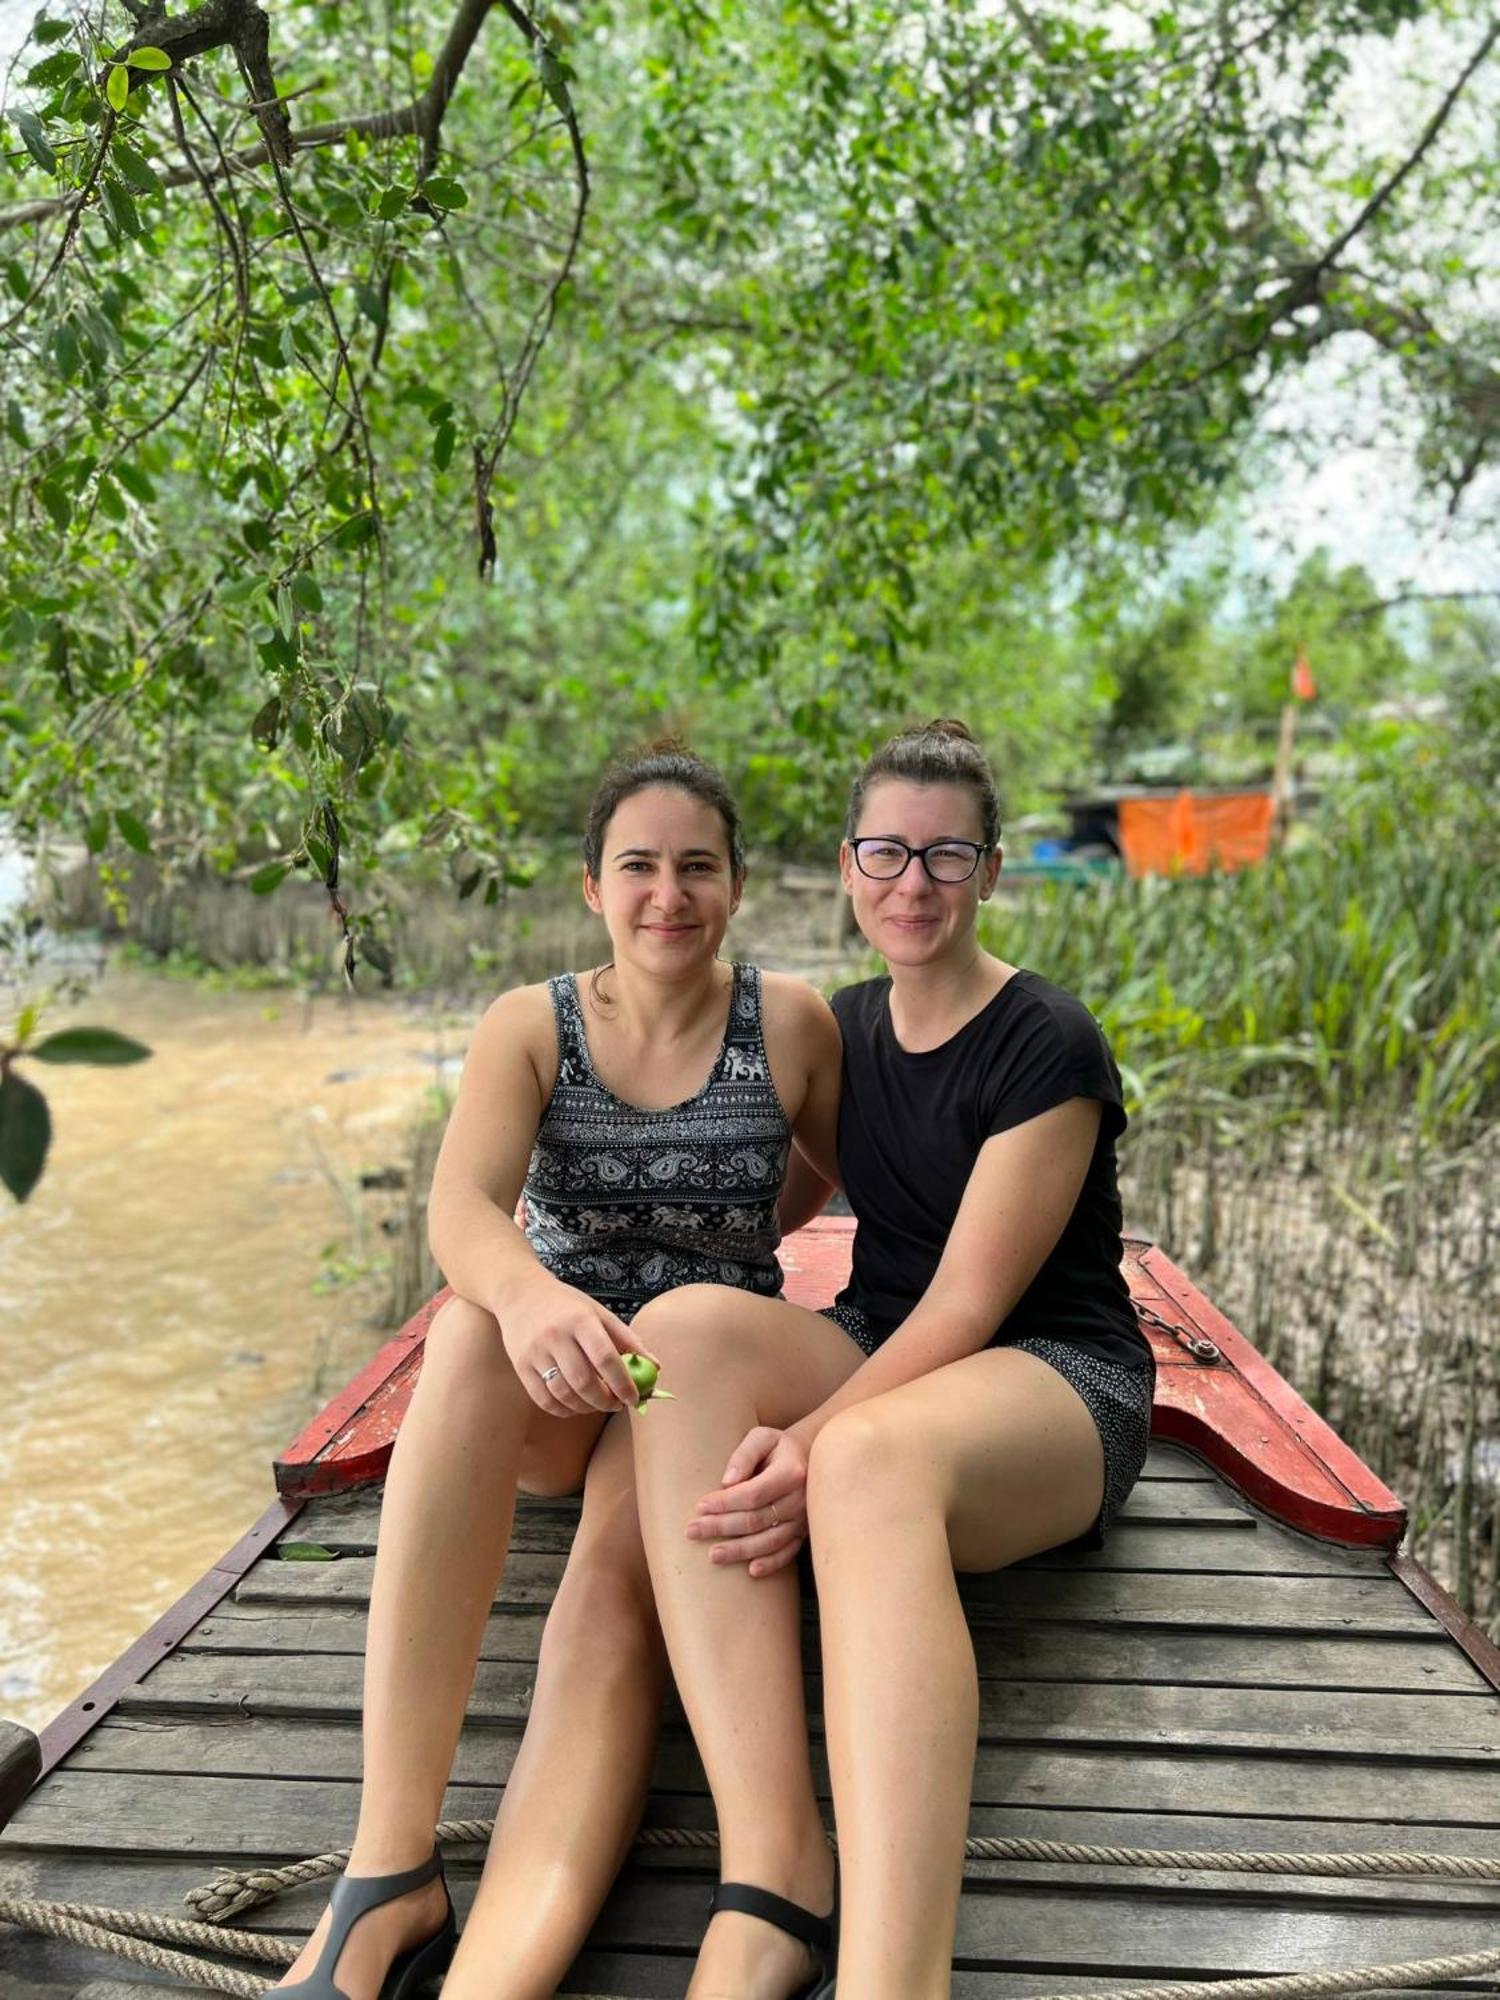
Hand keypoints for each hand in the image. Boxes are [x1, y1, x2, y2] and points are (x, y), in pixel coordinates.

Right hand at [499, 1274, 648, 1418]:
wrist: (520, 1294)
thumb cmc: (566, 1305)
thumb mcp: (598, 1312)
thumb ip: (627, 1339)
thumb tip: (654, 1367)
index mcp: (580, 1320)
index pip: (606, 1358)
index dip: (623, 1383)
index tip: (634, 1398)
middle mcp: (556, 1336)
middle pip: (584, 1381)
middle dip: (605, 1401)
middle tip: (617, 1405)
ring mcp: (535, 1352)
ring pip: (563, 1393)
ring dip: (585, 1407)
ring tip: (597, 1404)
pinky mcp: (520, 1366)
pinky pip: (543, 1398)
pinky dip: (562, 1409)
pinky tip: (575, 1406)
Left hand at [687, 1425, 809, 1577]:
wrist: (811, 1457)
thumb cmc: (777, 1446)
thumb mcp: (762, 1437)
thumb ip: (744, 1455)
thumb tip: (726, 1482)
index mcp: (790, 1472)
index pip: (753, 1493)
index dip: (725, 1503)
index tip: (699, 1507)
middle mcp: (799, 1499)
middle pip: (757, 1520)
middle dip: (721, 1527)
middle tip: (691, 1532)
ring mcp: (803, 1519)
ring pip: (770, 1541)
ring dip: (740, 1551)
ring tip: (712, 1555)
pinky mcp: (803, 1532)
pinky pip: (788, 1552)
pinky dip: (771, 1563)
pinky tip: (751, 1571)